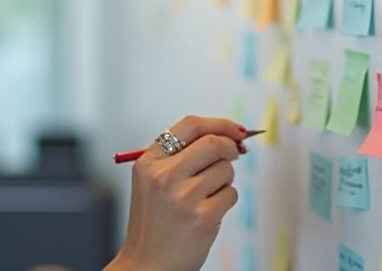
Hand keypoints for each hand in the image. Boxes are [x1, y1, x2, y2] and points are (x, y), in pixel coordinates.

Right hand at [109, 116, 247, 270]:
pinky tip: (207, 214)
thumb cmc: (154, 223)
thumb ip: (180, 157)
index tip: (234, 130)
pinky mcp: (203, 216)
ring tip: (205, 198)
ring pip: (226, 170)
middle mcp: (164, 175)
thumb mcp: (151, 182)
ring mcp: (184, 196)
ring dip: (224, 181)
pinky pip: (231, 194)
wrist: (147, 263)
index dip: (218, 124)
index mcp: (149, 162)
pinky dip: (225, 201)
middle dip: (230, 148)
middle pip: (213, 143)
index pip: (190, 126)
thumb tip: (227, 138)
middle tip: (234, 155)